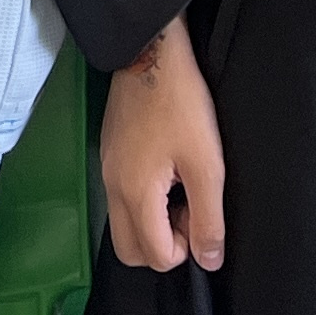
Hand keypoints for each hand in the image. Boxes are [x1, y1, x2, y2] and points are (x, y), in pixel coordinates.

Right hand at [101, 22, 224, 272]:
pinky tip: (166, 171)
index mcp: (135, 194)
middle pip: (128, 250)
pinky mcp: (109, 152)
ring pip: (123, 223)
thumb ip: (208, 219)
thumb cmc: (182, 107)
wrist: (150, 53)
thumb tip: (209, 261)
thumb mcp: (206, 165)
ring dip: (153, 222)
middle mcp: (112, 187)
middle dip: (161, 245)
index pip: (154, 256)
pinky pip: (120, 198)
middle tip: (188, 213)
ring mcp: (106, 169)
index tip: (200, 216)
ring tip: (181, 189)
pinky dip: (143, 201)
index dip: (185, 249)